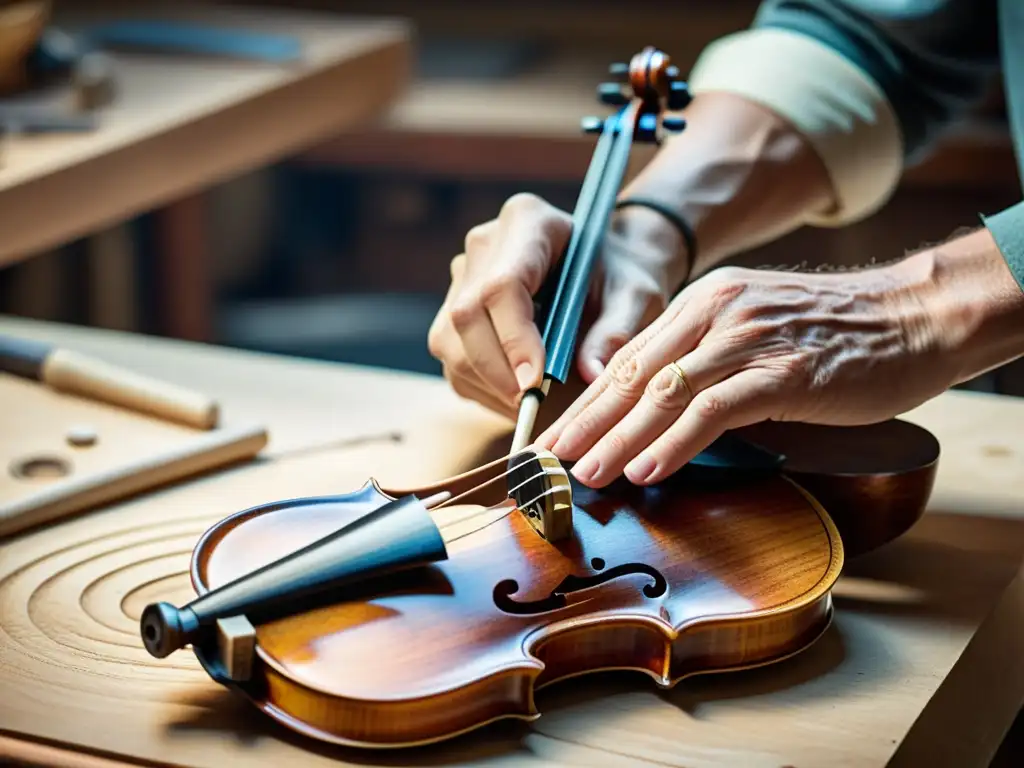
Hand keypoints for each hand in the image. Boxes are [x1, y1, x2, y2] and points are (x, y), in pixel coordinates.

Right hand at [428, 193, 688, 418]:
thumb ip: (615, 331)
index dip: (514, 339)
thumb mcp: (635, 299)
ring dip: (488, 384)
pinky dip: (483, 389)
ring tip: (534, 403)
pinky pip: (453, 360)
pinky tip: (520, 393)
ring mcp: (462, 277)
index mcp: (528, 221)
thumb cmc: (623, 280)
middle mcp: (485, 244)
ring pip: (450, 343)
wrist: (607, 274)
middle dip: (497, 371)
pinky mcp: (453, 313)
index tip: (536, 383)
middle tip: (534, 406)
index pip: (503, 285)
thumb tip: (591, 374)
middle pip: (467, 316)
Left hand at [534, 255, 962, 488]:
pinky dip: (674, 443)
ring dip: (619, 438)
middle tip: (550, 459)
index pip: (630, 356)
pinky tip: (647, 469)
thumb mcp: (756, 326)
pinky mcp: (782, 372)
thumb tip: (661, 400)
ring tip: (586, 473)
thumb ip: (708, 352)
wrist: (912, 316)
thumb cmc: (836, 331)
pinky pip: (713, 410)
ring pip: (664, 392)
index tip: (559, 435)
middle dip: (587, 422)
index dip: (589, 401)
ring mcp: (749, 341)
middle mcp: (716, 313)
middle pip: (634, 374)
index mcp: (704, 302)